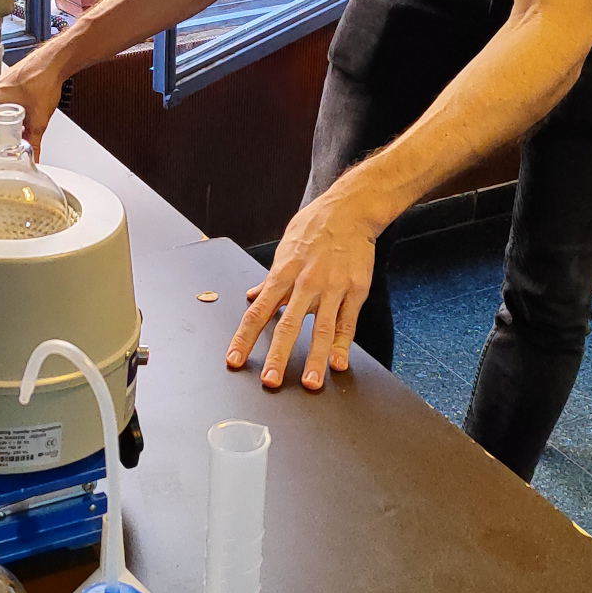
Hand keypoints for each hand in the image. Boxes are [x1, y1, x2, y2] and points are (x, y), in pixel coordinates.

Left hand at [225, 180, 381, 389]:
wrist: (350, 209)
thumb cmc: (314, 226)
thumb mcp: (284, 248)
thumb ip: (270, 279)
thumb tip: (253, 296)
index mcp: (283, 273)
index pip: (258, 312)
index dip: (244, 338)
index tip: (235, 359)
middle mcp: (305, 283)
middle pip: (288, 325)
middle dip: (278, 356)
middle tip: (270, 381)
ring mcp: (332, 287)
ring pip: (321, 329)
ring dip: (315, 359)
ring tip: (311, 383)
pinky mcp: (356, 289)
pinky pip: (348, 322)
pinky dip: (343, 344)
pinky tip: (339, 363)